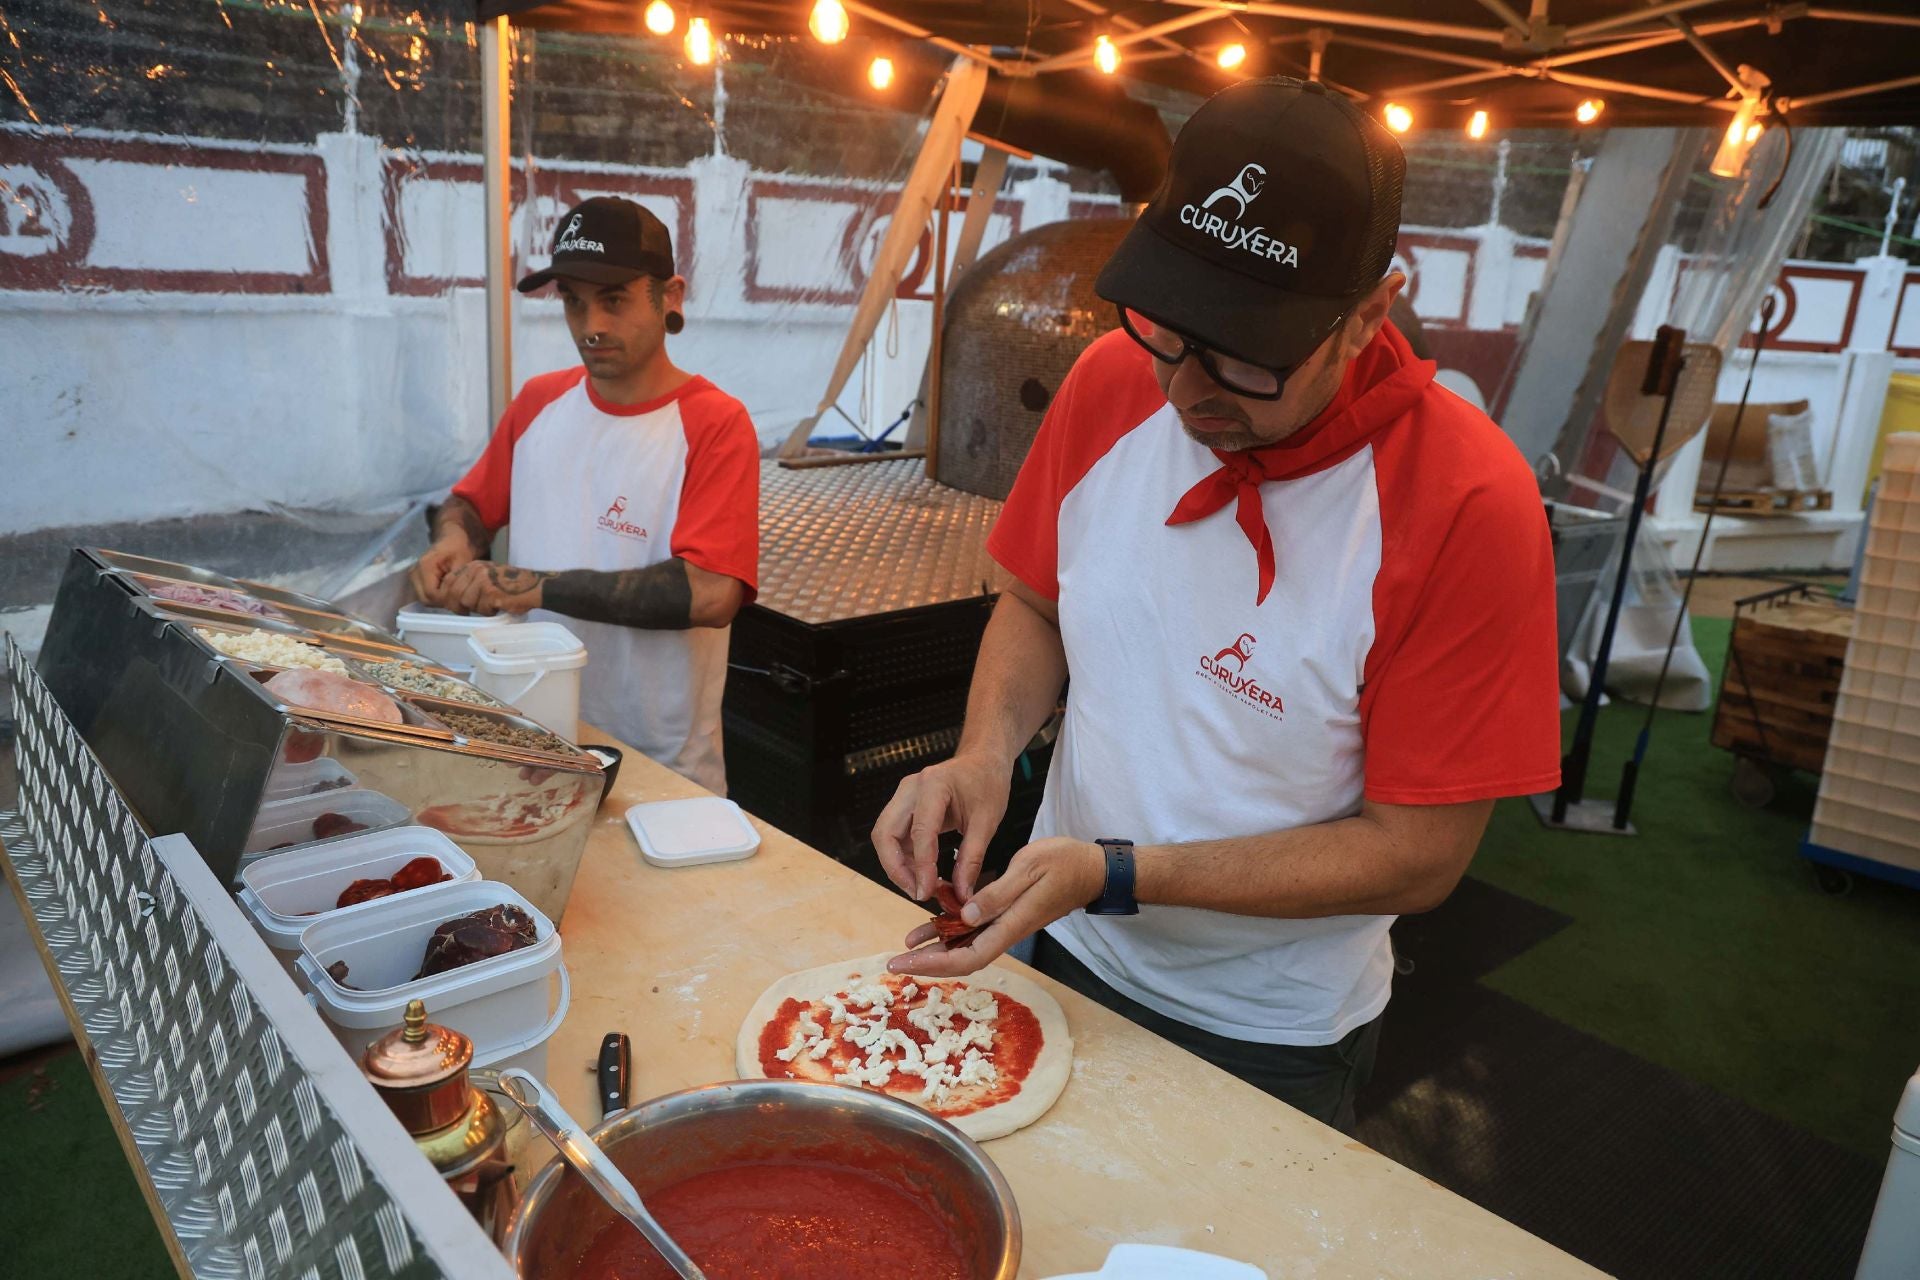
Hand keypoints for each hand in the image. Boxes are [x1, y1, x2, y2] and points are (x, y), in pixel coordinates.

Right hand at [411, 536, 476, 604]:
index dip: (447, 600)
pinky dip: (438, 598)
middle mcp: (415, 573)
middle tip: (460, 600)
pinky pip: (426, 596)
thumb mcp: (462, 562)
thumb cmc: (459, 548)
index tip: (461, 598)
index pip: (431, 594)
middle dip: (444, 602)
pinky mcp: (417, 581)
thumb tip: (456, 599)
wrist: (452, 540)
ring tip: (455, 595)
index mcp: (424, 567)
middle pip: (426, 599)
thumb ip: (456, 581)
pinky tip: (449, 593)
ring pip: (425, 600)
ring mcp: (414, 578)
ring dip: (441, 601)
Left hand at [440, 561, 548, 615]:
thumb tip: (452, 599)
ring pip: (466, 602)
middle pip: (454, 594)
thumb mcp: (488, 576)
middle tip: (469, 612)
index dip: (449, 596)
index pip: (448, 581)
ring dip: (477, 609)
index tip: (455, 605)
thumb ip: (471, 583)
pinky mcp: (491, 592)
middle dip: (459, 606)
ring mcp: (483, 581)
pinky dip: (489, 612)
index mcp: (473, 566)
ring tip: (491, 605)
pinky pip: (481, 608)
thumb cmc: (512, 585)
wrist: (535, 586)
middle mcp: (476, 570)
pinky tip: (499, 606)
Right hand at [871, 751, 1012, 901]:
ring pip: (884, 837)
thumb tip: (961, 894)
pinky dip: (904, 859)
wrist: (983, 761)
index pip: (920, 831)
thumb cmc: (987, 783)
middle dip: (896, 869)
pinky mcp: (903, 807)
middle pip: (885, 833)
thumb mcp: (987, 821)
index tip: (927, 893)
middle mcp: (910, 789)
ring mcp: (903, 797)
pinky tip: (922, 874)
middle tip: (918, 893)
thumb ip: (972, 858)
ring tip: (922, 887)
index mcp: (933, 785)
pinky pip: (894, 837)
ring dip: (897, 866)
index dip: (921, 866)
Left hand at [887, 837, 1102, 977]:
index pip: (968, 956)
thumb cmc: (1064, 864)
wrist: (1090, 868)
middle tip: (894, 960)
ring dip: (936, 946)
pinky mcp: (1006, 913)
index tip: (907, 962)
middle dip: (928, 962)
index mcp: (1011, 924)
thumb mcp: (1029, 869)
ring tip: (906, 944)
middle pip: (962, 958)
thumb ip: (997, 894)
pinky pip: (974, 928)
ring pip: (966, 944)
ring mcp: (1006, 923)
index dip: (935, 964)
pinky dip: (952, 928)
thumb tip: (965, 917)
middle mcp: (1006, 930)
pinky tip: (934, 921)